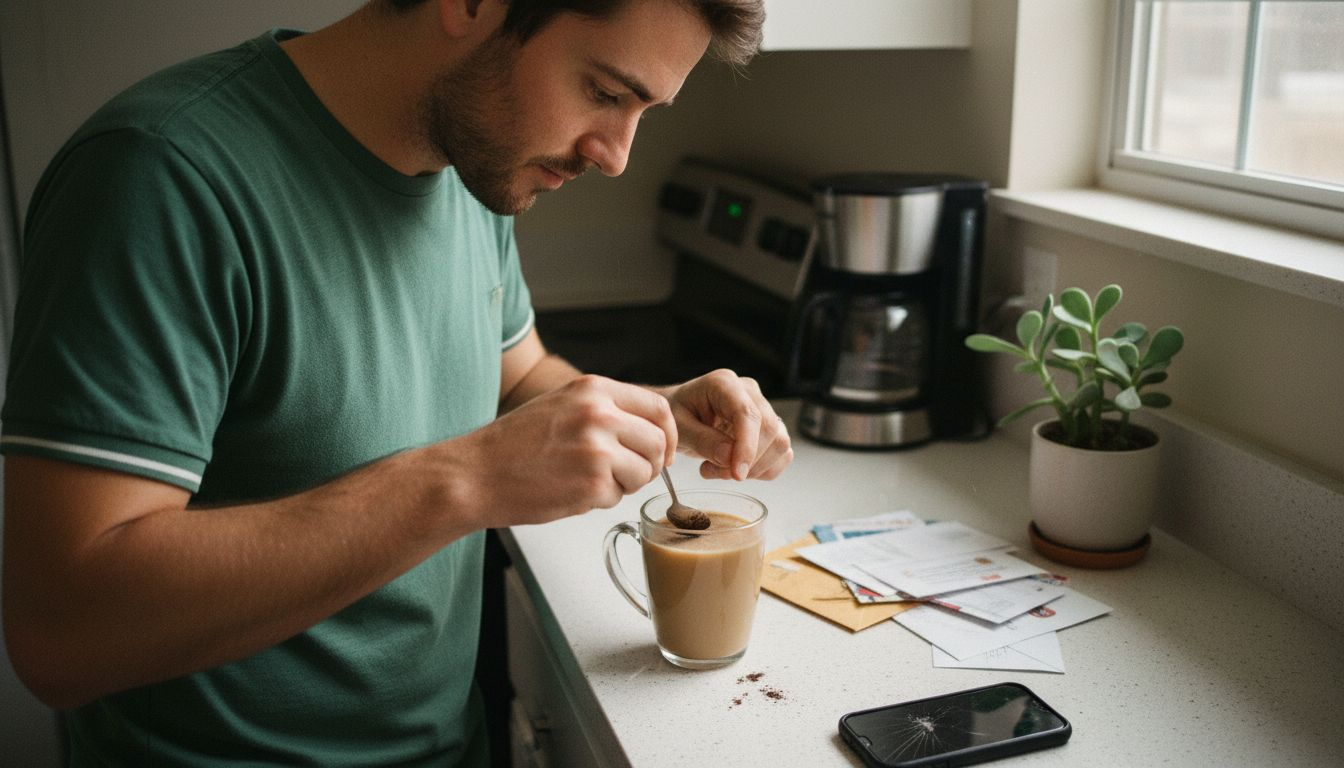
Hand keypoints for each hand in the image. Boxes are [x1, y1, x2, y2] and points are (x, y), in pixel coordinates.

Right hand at [455, 375, 676, 525]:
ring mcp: (597, 449)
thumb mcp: (561, 404)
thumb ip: (604, 409)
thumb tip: (649, 428)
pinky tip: (571, 491)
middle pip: (658, 442)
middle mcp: (599, 413)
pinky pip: (618, 496)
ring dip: (625, 484)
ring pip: (644, 472)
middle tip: (628, 475)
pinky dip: (601, 500)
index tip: (661, 451)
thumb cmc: (513, 444)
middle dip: (650, 464)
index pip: (658, 407)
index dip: (666, 434)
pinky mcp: (591, 484)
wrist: (475, 474)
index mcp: (593, 389)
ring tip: (590, 481)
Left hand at [660, 369, 792, 480]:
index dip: (747, 447)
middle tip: (712, 472)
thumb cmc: (677, 414)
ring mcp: (763, 408)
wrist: (680, 413)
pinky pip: (782, 454)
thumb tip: (730, 457)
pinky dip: (762, 471)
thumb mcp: (679, 428)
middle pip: (769, 430)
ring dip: (754, 469)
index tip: (737, 474)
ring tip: (718, 470)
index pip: (748, 414)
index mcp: (724, 384)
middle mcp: (749, 392)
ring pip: (780, 443)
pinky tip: (736, 470)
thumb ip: (703, 441)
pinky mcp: (769, 427)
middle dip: (747, 462)